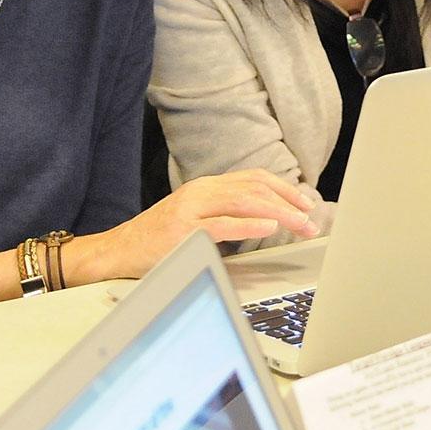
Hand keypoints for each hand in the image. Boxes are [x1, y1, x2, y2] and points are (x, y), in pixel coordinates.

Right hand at [105, 169, 319, 276]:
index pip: (254, 179)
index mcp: (207, 187)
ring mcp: (191, 209)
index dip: (284, 189)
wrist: (118, 250)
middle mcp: (201, 191)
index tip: (306, 203)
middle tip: (312, 219)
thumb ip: (226, 214)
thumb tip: (266, 221)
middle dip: (288, 202)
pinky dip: (250, 224)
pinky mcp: (183, 230)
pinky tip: (269, 227)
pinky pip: (223, 225)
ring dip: (278, 212)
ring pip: (244, 202)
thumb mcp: (196, 218)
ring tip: (300, 223)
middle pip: (254, 188)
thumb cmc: (158, 239)